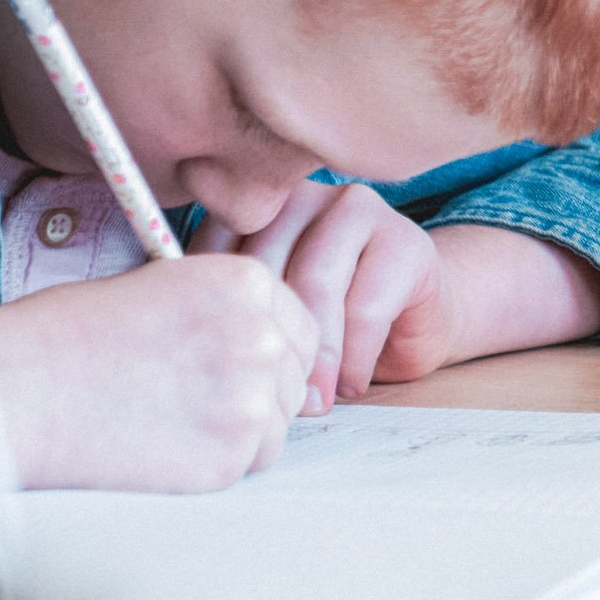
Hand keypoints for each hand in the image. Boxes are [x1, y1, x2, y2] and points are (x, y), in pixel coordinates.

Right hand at [0, 254, 318, 493]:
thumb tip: (268, 346)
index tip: (240, 364)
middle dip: (258, 388)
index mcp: (243, 283)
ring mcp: (249, 400)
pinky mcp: (228, 457)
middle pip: (293, 374)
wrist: (12, 393)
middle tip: (198, 399)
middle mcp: (260, 336)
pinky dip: (219, 462)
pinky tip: (166, 447)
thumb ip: (223, 312)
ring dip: (240, 428)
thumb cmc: (63, 337)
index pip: (298, 321)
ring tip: (172, 422)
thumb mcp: (158, 288)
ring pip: (277, 423)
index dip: (270, 346)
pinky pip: (251, 464)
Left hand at [189, 180, 446, 410]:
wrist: (417, 321)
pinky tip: (349, 384)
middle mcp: (302, 198)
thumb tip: (182, 356)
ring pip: (315, 287)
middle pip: (265, 271)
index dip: (218, 318)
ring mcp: (357, 211)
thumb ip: (234, 313)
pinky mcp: (405, 242)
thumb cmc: (329, 325)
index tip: (224, 370)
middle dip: (266, 343)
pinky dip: (353, 359)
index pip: (216, 255)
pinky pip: (366, 309)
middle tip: (266, 398)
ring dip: (312, 356)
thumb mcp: (272, 315)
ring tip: (310, 401)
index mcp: (255, 210)